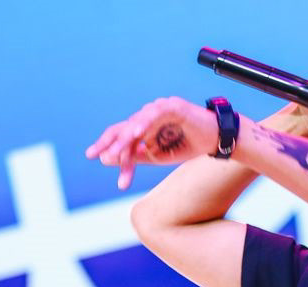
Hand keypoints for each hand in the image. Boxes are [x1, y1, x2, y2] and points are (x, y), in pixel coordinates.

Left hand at [84, 97, 219, 188]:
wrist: (215, 141)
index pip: (121, 133)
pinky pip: (156, 114)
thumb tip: (108, 159)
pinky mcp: (174, 106)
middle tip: (100, 157)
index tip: (92, 155)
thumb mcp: (157, 156)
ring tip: (115, 156)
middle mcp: (149, 114)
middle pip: (125, 127)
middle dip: (111, 144)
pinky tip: (137, 134)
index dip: (106, 143)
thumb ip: (135, 156)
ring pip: (137, 123)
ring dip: (125, 140)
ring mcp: (160, 108)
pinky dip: (145, 123)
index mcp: (144, 125)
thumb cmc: (188, 145)